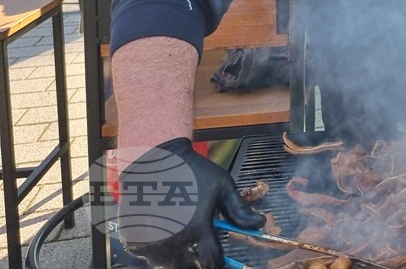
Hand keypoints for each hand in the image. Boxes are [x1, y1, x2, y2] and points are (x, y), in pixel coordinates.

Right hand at [117, 137, 264, 268]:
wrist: (154, 159)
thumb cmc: (192, 171)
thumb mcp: (222, 186)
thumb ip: (240, 209)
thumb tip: (260, 224)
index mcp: (197, 229)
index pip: (212, 263)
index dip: (220, 264)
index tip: (222, 261)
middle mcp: (172, 241)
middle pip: (190, 268)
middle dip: (200, 261)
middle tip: (202, 247)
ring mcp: (150, 243)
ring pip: (169, 265)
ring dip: (180, 257)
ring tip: (183, 235)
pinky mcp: (134, 241)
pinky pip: (150, 256)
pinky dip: (160, 251)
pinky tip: (166, 232)